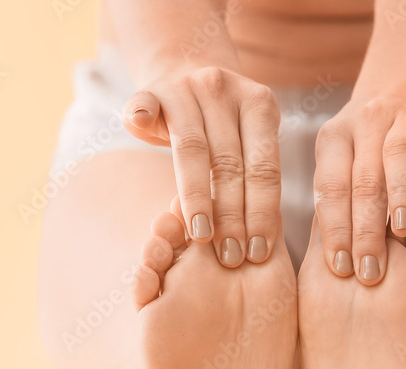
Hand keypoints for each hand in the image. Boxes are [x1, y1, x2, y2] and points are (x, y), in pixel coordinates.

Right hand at [122, 67, 282, 266]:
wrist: (187, 75)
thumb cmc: (224, 129)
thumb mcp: (250, 141)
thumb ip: (257, 175)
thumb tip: (267, 232)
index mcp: (259, 104)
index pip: (263, 167)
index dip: (261, 212)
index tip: (258, 251)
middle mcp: (224, 90)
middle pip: (229, 162)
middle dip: (232, 215)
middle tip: (232, 257)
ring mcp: (185, 87)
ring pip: (191, 148)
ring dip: (196, 197)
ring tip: (201, 237)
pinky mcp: (150, 90)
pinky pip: (143, 105)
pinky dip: (141, 118)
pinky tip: (138, 128)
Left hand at [313, 85, 405, 283]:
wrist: (402, 83)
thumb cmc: (370, 146)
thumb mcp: (347, 164)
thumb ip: (341, 201)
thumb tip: (336, 265)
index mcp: (333, 140)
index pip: (331, 190)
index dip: (335, 230)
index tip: (340, 269)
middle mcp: (364, 122)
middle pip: (363, 181)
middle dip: (365, 230)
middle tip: (370, 271)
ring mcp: (402, 113)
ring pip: (398, 154)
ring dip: (401, 192)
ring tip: (404, 229)